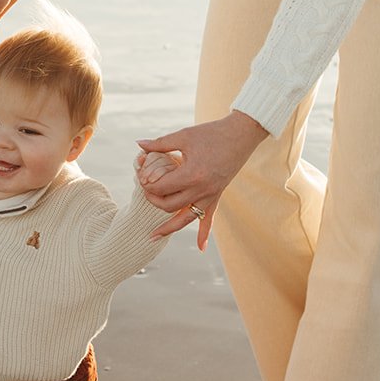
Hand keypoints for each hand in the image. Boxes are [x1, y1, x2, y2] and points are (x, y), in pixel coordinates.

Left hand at [137, 112, 267, 249]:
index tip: (140, 176)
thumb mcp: (183, 136)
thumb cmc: (211, 133)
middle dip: (153, 200)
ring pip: (185, 219)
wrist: (241, 135)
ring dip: (168, 228)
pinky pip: (209, 219)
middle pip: (169, 205)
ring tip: (152, 237)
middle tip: (145, 191)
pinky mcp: (217, 196)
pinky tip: (200, 248)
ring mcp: (210, 195)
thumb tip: (138, 145)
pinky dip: (204, 234)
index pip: (161, 187)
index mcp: (191, 174)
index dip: (147, 184)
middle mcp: (201, 189)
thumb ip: (160, 144)